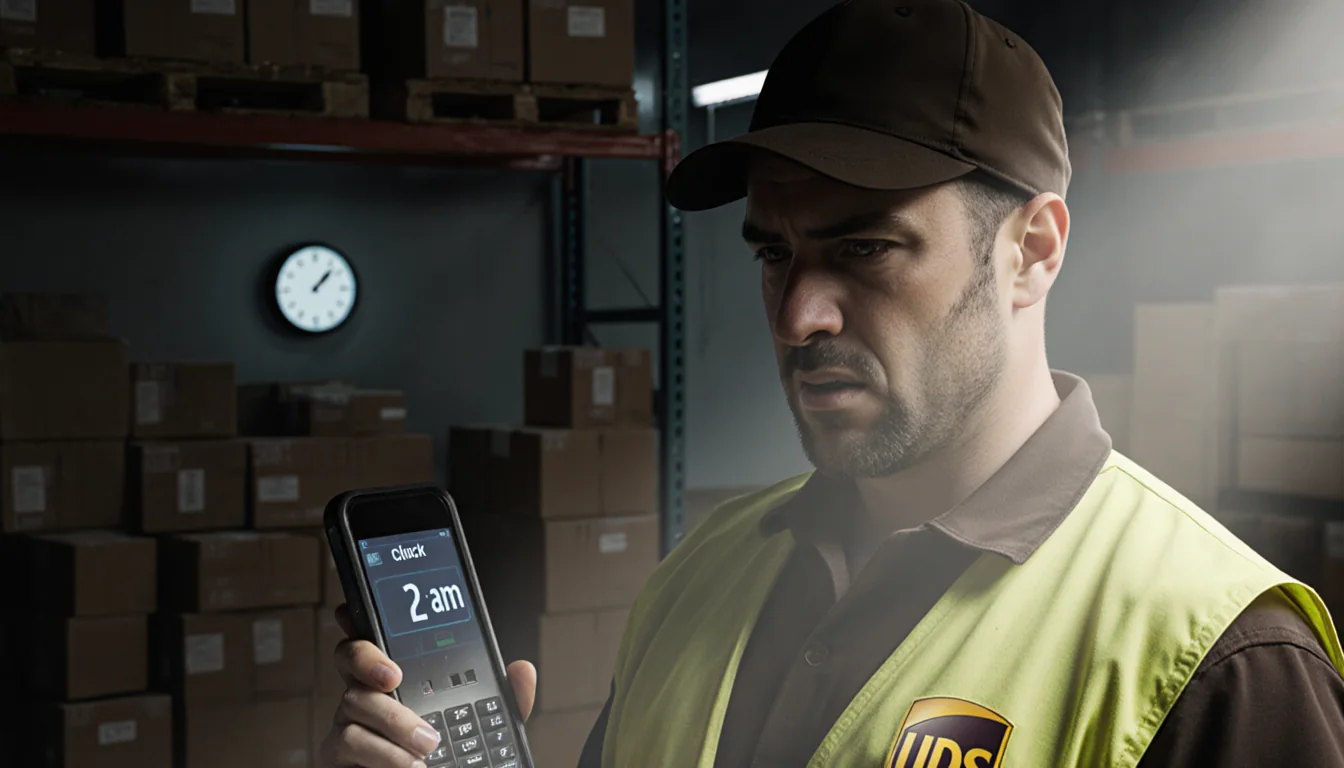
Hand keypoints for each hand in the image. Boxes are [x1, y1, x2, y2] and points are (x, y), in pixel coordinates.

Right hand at [317, 604, 537, 767]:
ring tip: (428, 744)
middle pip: (349, 655)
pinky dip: (384, 754)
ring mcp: (350, 722)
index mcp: (398, 677)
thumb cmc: (450, 756)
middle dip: (367, 657)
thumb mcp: (484, 727)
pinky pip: (348, 741)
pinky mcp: (338, 755)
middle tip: (394, 677)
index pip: (378, 636)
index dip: (362, 617)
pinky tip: (409, 765)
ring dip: (394, 722)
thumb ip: (503, 699)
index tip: (355, 607)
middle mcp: (368, 693)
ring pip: (353, 701)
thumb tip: (522, 670)